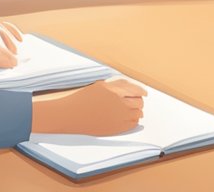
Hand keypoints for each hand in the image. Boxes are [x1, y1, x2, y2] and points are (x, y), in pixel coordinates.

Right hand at [33, 78, 147, 135]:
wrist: (70, 115)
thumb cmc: (83, 99)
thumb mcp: (101, 86)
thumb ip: (118, 85)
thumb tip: (134, 88)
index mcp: (115, 90)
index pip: (137, 90)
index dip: (142, 91)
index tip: (144, 93)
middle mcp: (119, 103)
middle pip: (139, 102)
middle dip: (139, 102)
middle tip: (136, 102)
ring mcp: (118, 116)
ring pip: (138, 114)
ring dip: (136, 112)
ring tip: (131, 111)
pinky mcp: (115, 128)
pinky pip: (132, 125)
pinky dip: (133, 121)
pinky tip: (128, 119)